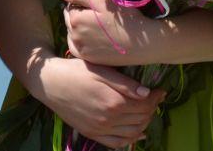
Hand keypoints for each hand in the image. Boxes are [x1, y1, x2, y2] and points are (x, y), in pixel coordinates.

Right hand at [32, 53, 163, 148]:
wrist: (51, 83)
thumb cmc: (76, 71)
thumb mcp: (102, 70)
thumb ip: (125, 84)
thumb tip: (148, 94)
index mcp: (113, 102)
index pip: (144, 104)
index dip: (156, 97)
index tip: (161, 90)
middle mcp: (108, 119)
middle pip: (140, 119)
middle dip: (152, 109)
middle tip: (154, 99)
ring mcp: (100, 129)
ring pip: (132, 133)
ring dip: (144, 123)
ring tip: (147, 112)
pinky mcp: (92, 134)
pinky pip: (116, 143)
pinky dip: (130, 139)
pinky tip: (136, 133)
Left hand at [61, 0, 161, 67]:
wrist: (142, 44)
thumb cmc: (125, 19)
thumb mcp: (104, 0)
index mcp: (76, 19)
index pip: (70, 6)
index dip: (81, 3)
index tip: (95, 6)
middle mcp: (74, 36)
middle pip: (70, 20)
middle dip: (79, 15)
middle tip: (98, 16)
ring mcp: (80, 49)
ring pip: (72, 33)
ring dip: (79, 28)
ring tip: (98, 27)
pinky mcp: (87, 60)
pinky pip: (76, 46)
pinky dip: (81, 41)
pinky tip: (94, 39)